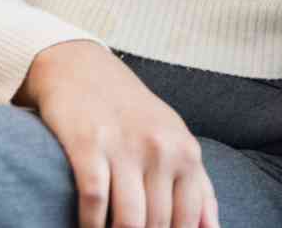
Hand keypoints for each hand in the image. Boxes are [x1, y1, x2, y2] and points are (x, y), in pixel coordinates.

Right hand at [18, 41, 219, 227]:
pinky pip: (94, 201)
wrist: (84, 69)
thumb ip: (197, 185)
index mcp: (185, 151)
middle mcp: (159, 148)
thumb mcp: (174, 140)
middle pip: (157, 223)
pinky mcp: (88, 146)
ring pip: (129, 220)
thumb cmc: (133, 114)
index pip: (189, 218)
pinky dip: (90, 225)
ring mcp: (124, 147)